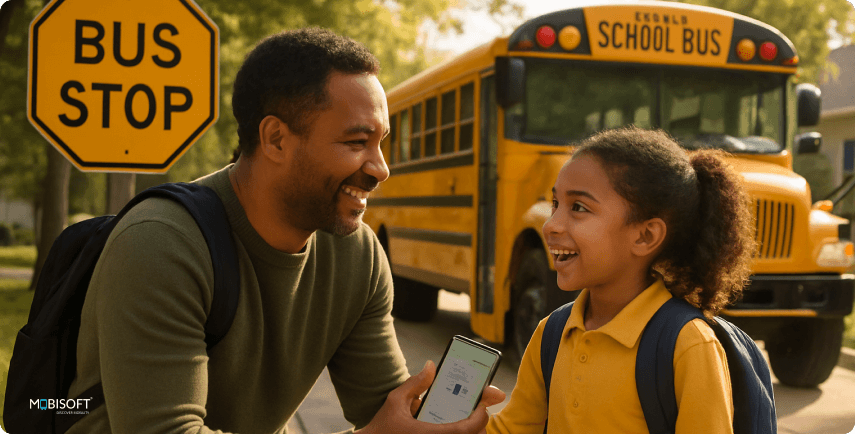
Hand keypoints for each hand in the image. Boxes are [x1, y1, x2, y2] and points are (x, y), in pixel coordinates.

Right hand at [356, 360, 505, 433]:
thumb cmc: (382, 429)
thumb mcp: (395, 402)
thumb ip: (415, 384)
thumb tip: (431, 366)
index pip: (468, 429)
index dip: (481, 416)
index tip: (482, 403)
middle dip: (480, 424)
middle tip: (478, 409)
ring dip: (471, 431)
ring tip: (469, 418)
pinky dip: (460, 433)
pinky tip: (456, 426)